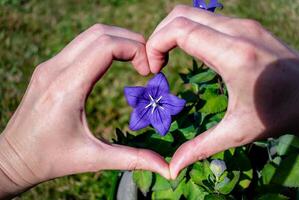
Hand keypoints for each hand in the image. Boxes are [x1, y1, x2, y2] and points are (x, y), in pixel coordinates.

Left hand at [0, 24, 169, 197]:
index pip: (106, 46)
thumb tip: (167, 168)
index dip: (135, 50)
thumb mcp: (93, 159)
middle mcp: (55, 69)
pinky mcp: (49, 67)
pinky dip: (104, 46)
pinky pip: (81, 45)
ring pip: (90, 35)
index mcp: (67, 88)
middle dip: (131, 42)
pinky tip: (115, 63)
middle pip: (100, 33)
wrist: (12, 158)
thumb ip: (132, 159)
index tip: (148, 71)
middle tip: (147, 64)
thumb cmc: (50, 159)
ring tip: (135, 62)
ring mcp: (50, 65)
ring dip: (118, 41)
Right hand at [146, 5, 298, 178]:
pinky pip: (207, 20)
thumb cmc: (277, 114)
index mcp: (233, 55)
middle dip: (159, 35)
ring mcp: (243, 25)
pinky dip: (189, 31)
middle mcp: (238, 31)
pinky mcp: (246, 27)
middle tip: (157, 63)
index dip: (156, 44)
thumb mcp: (237, 133)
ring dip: (173, 32)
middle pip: (181, 15)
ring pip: (192, 14)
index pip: (180, 30)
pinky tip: (190, 53)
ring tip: (167, 58)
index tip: (154, 69)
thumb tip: (172, 168)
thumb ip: (200, 147)